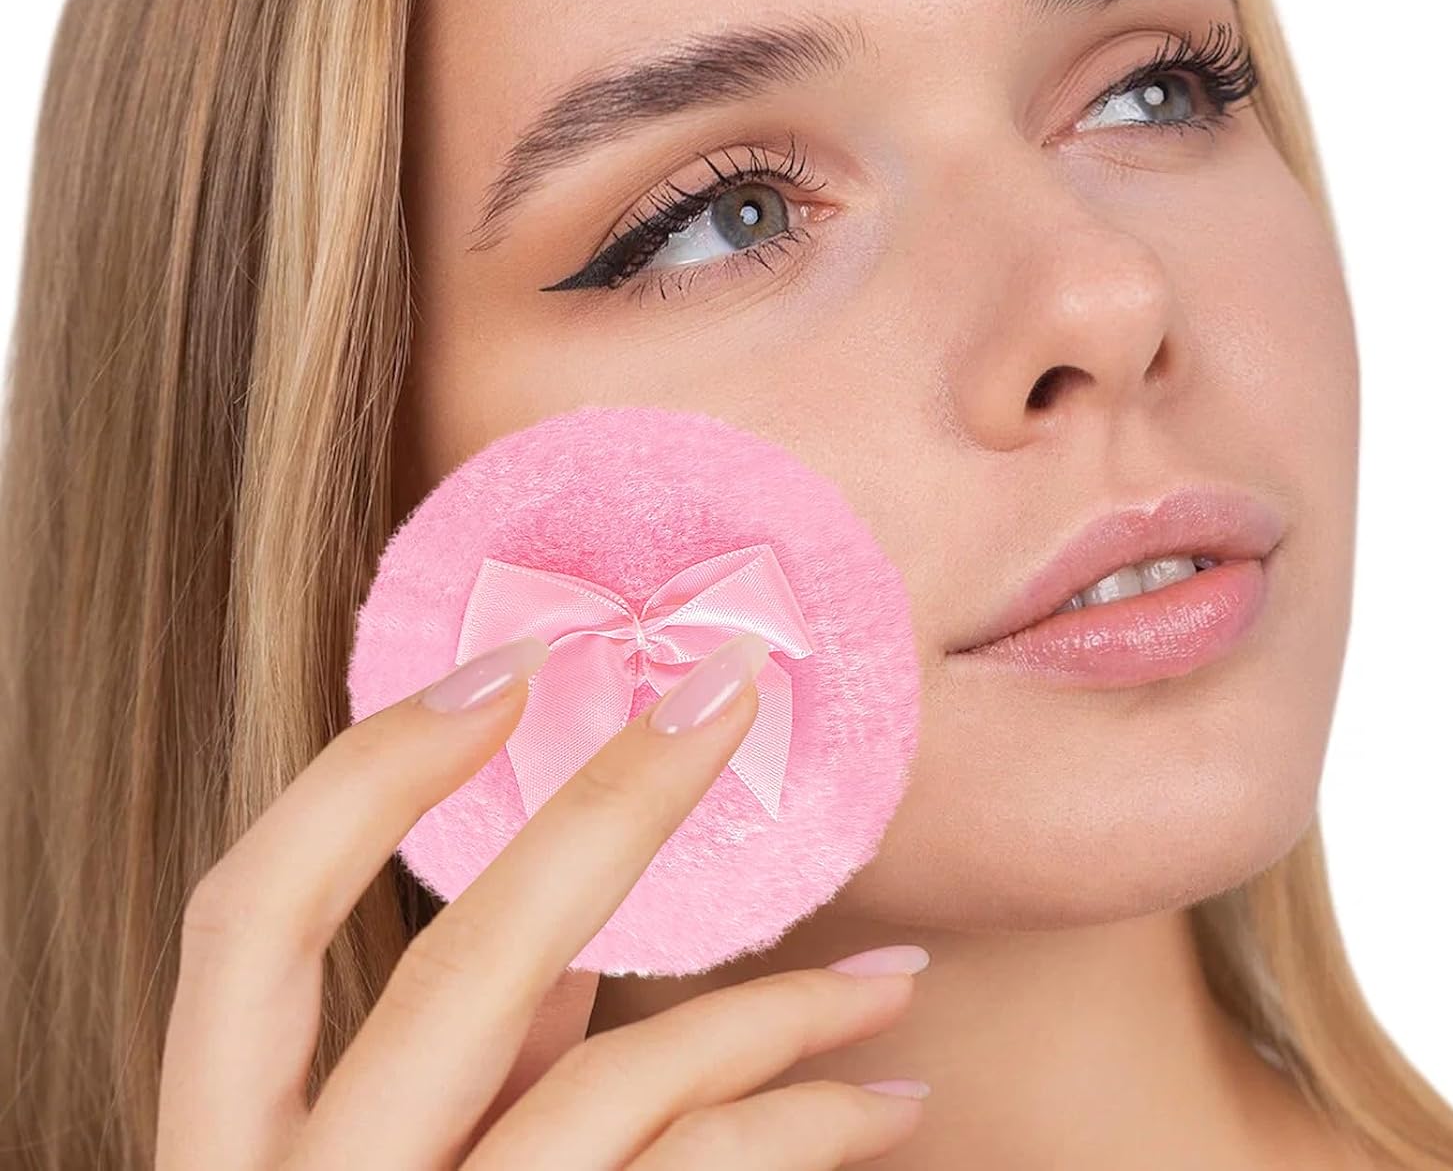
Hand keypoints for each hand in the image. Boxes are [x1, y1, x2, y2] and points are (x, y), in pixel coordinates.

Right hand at [156, 630, 929, 1168]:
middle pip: (458, 973)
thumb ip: (459, 1058)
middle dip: (608, 811)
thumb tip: (582, 925)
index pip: (246, 913)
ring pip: (611, 1089)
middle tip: (732, 693)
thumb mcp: (392, 1166)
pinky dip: (796, 1125)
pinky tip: (879, 1101)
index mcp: (228, 1146)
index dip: (367, 775)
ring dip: (777, 1012)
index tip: (517, 663)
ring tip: (892, 976)